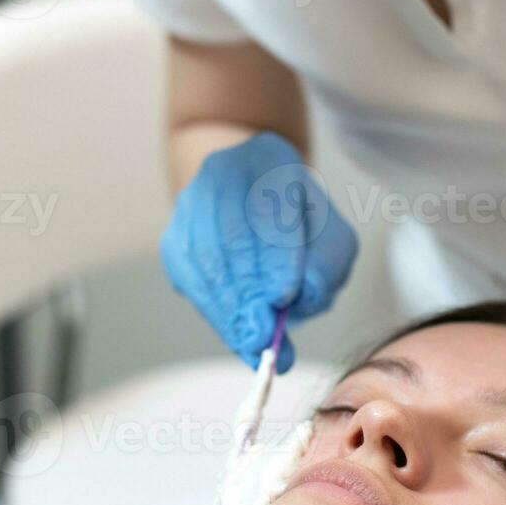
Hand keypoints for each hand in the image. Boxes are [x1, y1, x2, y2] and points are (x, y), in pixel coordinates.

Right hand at [160, 132, 358, 372]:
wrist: (255, 209)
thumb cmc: (302, 228)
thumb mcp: (332, 239)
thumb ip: (328, 264)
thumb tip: (305, 295)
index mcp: (268, 159)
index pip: (271, 206)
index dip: (276, 253)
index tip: (285, 296)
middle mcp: (221, 173)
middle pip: (231, 236)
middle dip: (249, 292)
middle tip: (265, 334)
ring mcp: (190, 204)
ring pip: (205, 260)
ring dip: (230, 309)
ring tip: (254, 345)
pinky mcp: (173, 239)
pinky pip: (189, 279)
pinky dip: (215, 312)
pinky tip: (237, 338)